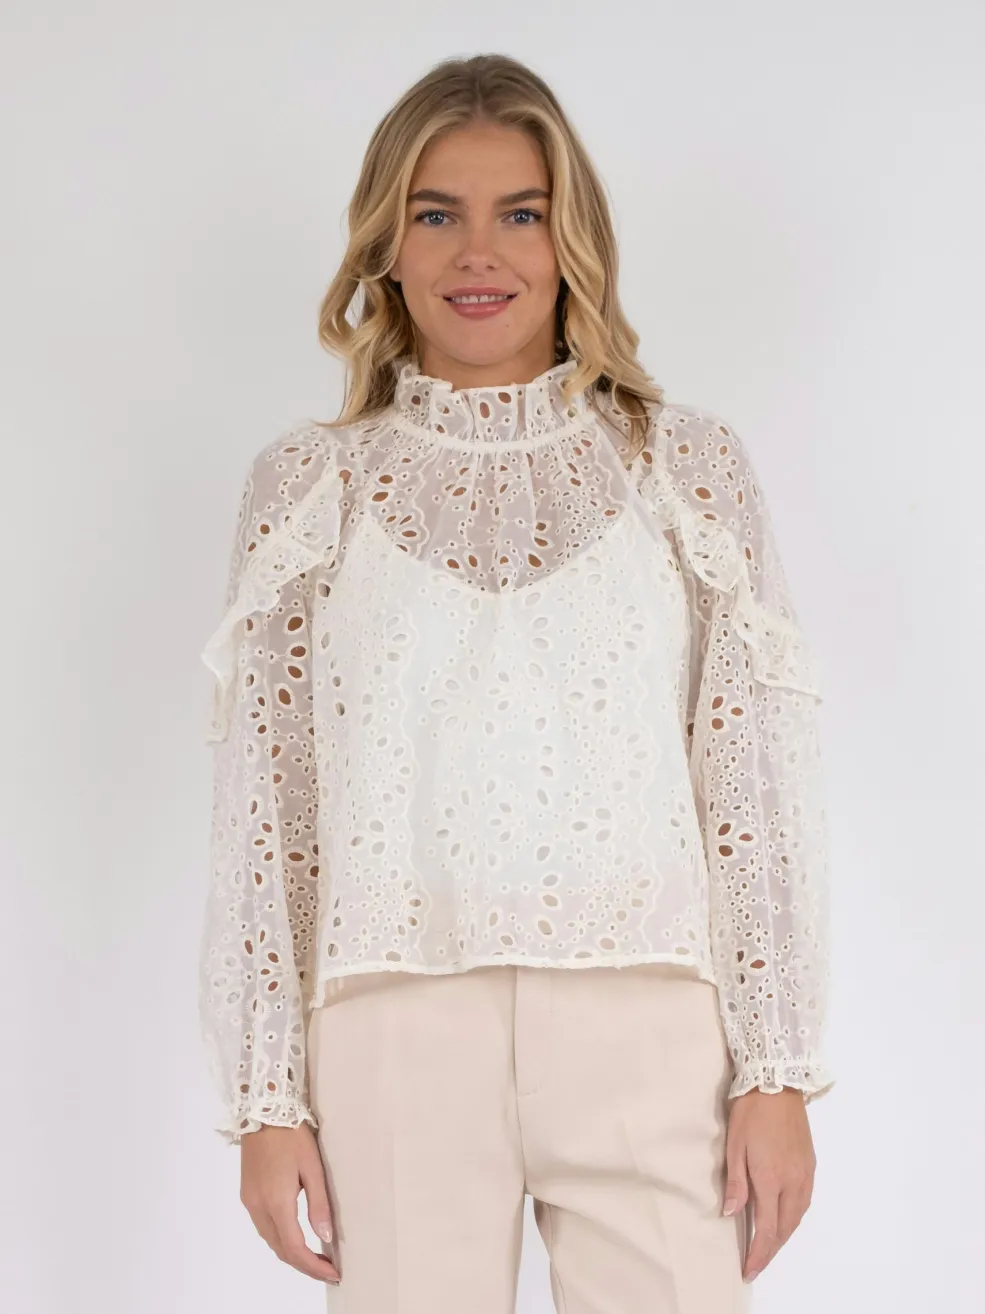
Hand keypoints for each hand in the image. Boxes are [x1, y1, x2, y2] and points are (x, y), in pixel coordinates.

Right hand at [239, 1123, 339, 1283]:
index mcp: (276, 1201)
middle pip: (280, 1249)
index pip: (295, 1248)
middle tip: (327, 1269)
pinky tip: (295, 1236)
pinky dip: (280, 1238)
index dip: (313, 1266)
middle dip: (304, 1265)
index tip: (333, 1272)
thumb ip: (319, 1204)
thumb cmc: (292, 1135)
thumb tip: (325, 1237)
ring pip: (270, 1240)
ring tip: (315, 1257)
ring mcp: (249, 1201)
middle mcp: (258, 1207)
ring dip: (291, 1253)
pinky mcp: (247, 1194)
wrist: (263, 1111)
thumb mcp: (312, 1167)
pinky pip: (263, 1227)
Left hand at [722, 1086, 815, 1283]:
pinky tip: (785, 1218)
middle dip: (771, 1249)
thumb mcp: (735, 1145)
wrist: (778, 1083)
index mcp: (771, 1178)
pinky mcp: (811, 1164)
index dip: (759, 1253)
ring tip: (768, 1245)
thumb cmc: (750, 1112)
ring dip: (784, 1234)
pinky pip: (805, 1201)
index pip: (767, 1227)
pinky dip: (794, 1217)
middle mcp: (793, 1181)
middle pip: (785, 1227)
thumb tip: (730, 1213)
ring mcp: (805, 1173)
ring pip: (798, 1216)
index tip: (749, 1269)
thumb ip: (736, 1182)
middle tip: (757, 1262)